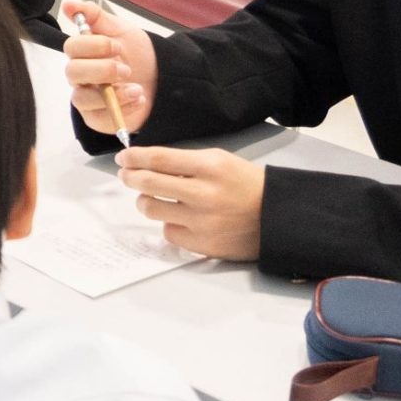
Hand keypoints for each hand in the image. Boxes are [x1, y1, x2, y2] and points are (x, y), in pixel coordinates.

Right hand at [61, 0, 158, 135]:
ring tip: (136, 88)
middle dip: (102, 70)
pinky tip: (138, 99)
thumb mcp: (120, 29)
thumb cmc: (137, 54)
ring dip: (111, 93)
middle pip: (72, 72)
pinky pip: (99, 118)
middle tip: (126, 69)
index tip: (116, 46)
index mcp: (83, 53)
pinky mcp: (97, 119)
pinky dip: (121, 109)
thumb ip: (95, 16)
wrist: (161, 78)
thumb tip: (69, 5)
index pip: (72, 47)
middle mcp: (80, 76)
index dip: (93, 46)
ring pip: (82, 98)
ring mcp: (86, 99)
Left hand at [116, 146, 264, 259]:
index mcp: (210, 166)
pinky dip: (168, 223)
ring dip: (144, 201)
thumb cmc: (246, 185)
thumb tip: (147, 164)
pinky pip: (168, 231)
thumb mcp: (220, 162)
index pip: (159, 159)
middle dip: (130, 177)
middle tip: (126, 176)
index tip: (123, 158)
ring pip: (152, 208)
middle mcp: (204, 193)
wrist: (277, 217)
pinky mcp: (202, 243)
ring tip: (150, 198)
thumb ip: (186, 164)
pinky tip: (177, 218)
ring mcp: (202, 221)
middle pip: (149, 183)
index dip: (135, 158)